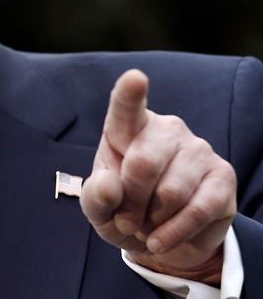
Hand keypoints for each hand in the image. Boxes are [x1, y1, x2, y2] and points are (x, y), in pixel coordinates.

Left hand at [80, 69, 236, 283]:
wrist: (159, 237)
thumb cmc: (122, 210)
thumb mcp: (98, 208)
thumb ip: (95, 196)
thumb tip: (109, 185)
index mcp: (128, 128)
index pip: (126, 108)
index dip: (130, 94)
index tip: (134, 78)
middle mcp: (166, 129)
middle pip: (142, 164)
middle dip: (129, 203)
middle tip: (126, 220)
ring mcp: (198, 149)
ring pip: (170, 193)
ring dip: (151, 222)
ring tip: (146, 225)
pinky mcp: (223, 176)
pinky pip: (196, 210)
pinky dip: (173, 233)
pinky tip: (162, 239)